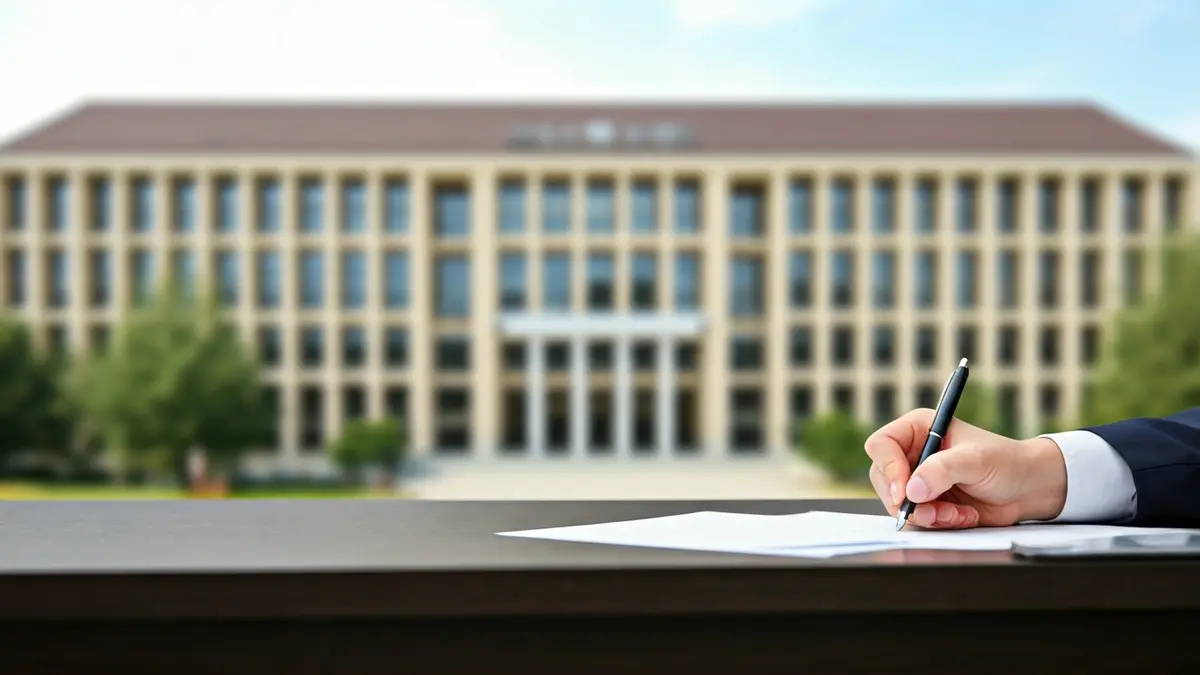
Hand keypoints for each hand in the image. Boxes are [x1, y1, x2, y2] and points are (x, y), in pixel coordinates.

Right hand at [864, 408, 1068, 528]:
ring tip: (957, 514)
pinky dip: (937, 523)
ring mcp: (917, 480)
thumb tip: (912, 491)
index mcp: (918, 430)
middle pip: (883, 478)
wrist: (1027, 489)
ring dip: (927, 515)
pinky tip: (962, 516)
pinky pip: (915, 519)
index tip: (904, 492)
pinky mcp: (927, 503)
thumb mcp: (975, 460)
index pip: (882, 446)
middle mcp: (912, 454)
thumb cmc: (1005, 462)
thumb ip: (942, 471)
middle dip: (908, 500)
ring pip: (897, 503)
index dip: (888, 468)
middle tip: (932, 512)